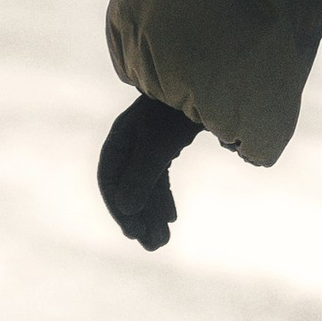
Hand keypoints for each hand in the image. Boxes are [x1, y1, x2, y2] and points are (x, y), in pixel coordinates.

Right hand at [99, 93, 202, 248]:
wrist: (210, 73)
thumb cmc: (180, 107)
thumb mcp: (161, 141)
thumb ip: (143, 174)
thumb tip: (125, 210)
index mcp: (122, 137)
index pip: (111, 179)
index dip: (119, 208)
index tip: (133, 233)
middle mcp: (132, 141)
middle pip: (129, 186)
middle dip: (140, 218)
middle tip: (154, 247)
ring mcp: (150, 142)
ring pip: (146, 184)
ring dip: (152, 213)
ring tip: (162, 241)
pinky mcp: (167, 143)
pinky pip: (158, 177)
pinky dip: (162, 198)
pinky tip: (169, 218)